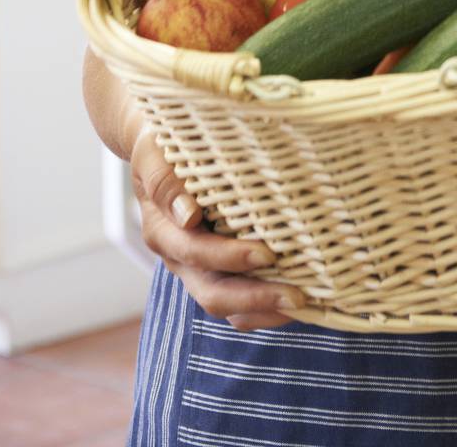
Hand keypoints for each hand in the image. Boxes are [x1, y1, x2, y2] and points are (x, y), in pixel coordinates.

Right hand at [129, 121, 303, 330]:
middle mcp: (179, 258)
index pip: (196, 252)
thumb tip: (188, 215)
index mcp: (163, 231)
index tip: (267, 253)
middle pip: (213, 293)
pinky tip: (294, 302)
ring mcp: (197, 269)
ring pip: (227, 305)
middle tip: (297, 295)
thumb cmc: (160, 147)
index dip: (230, 257)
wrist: (156, 153)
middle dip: (255, 297)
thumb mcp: (154, 155)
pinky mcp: (214, 270)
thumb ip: (165, 182)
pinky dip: (263, 308)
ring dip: (263, 310)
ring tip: (302, 304)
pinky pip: (237, 302)